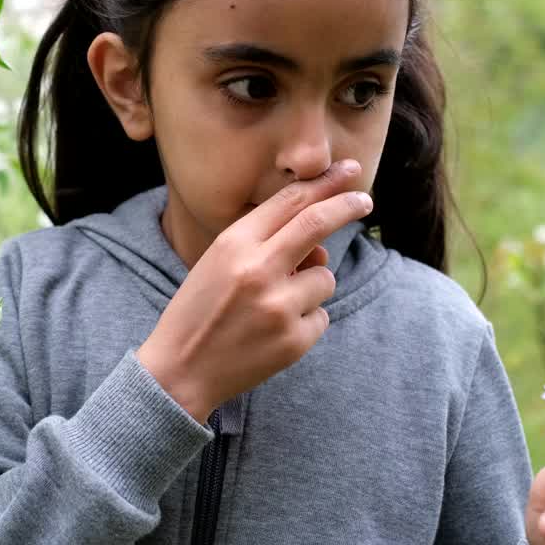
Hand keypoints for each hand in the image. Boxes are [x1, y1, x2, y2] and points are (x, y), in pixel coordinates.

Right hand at [137, 160, 372, 421]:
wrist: (180, 371)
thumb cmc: (199, 311)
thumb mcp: (217, 264)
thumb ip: (265, 245)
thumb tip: (319, 244)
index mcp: (233, 245)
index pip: (289, 202)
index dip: (324, 184)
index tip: (348, 173)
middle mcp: (258, 271)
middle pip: (317, 223)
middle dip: (347, 206)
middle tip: (364, 201)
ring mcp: (278, 307)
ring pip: (325, 279)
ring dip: (311, 288)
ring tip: (273, 308)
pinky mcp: (294, 341)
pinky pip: (321, 316)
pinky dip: (305, 321)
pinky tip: (273, 334)